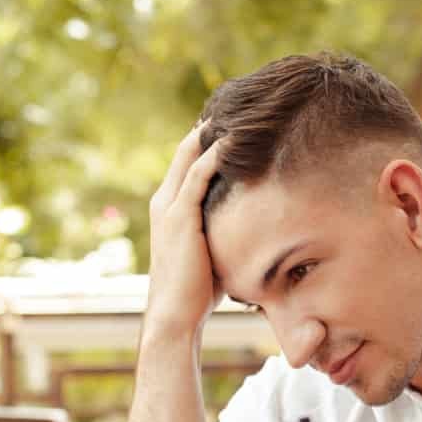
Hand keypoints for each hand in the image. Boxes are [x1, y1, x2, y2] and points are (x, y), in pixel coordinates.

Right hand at [144, 125, 224, 338]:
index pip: (186, 163)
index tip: (231, 124)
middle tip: (237, 105)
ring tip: (239, 110)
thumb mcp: (212, 252)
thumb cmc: (197, 294)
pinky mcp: (180, 214)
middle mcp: (164, 201)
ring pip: (190, 153)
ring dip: (213, 131)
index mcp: (168, 209)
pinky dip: (216, 152)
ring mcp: (169, 206)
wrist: (175, 316)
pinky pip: (199, 172)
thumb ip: (225, 232)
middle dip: (209, 127)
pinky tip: (235, 137)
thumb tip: (257, 227)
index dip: (205, 141)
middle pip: (186, 150)